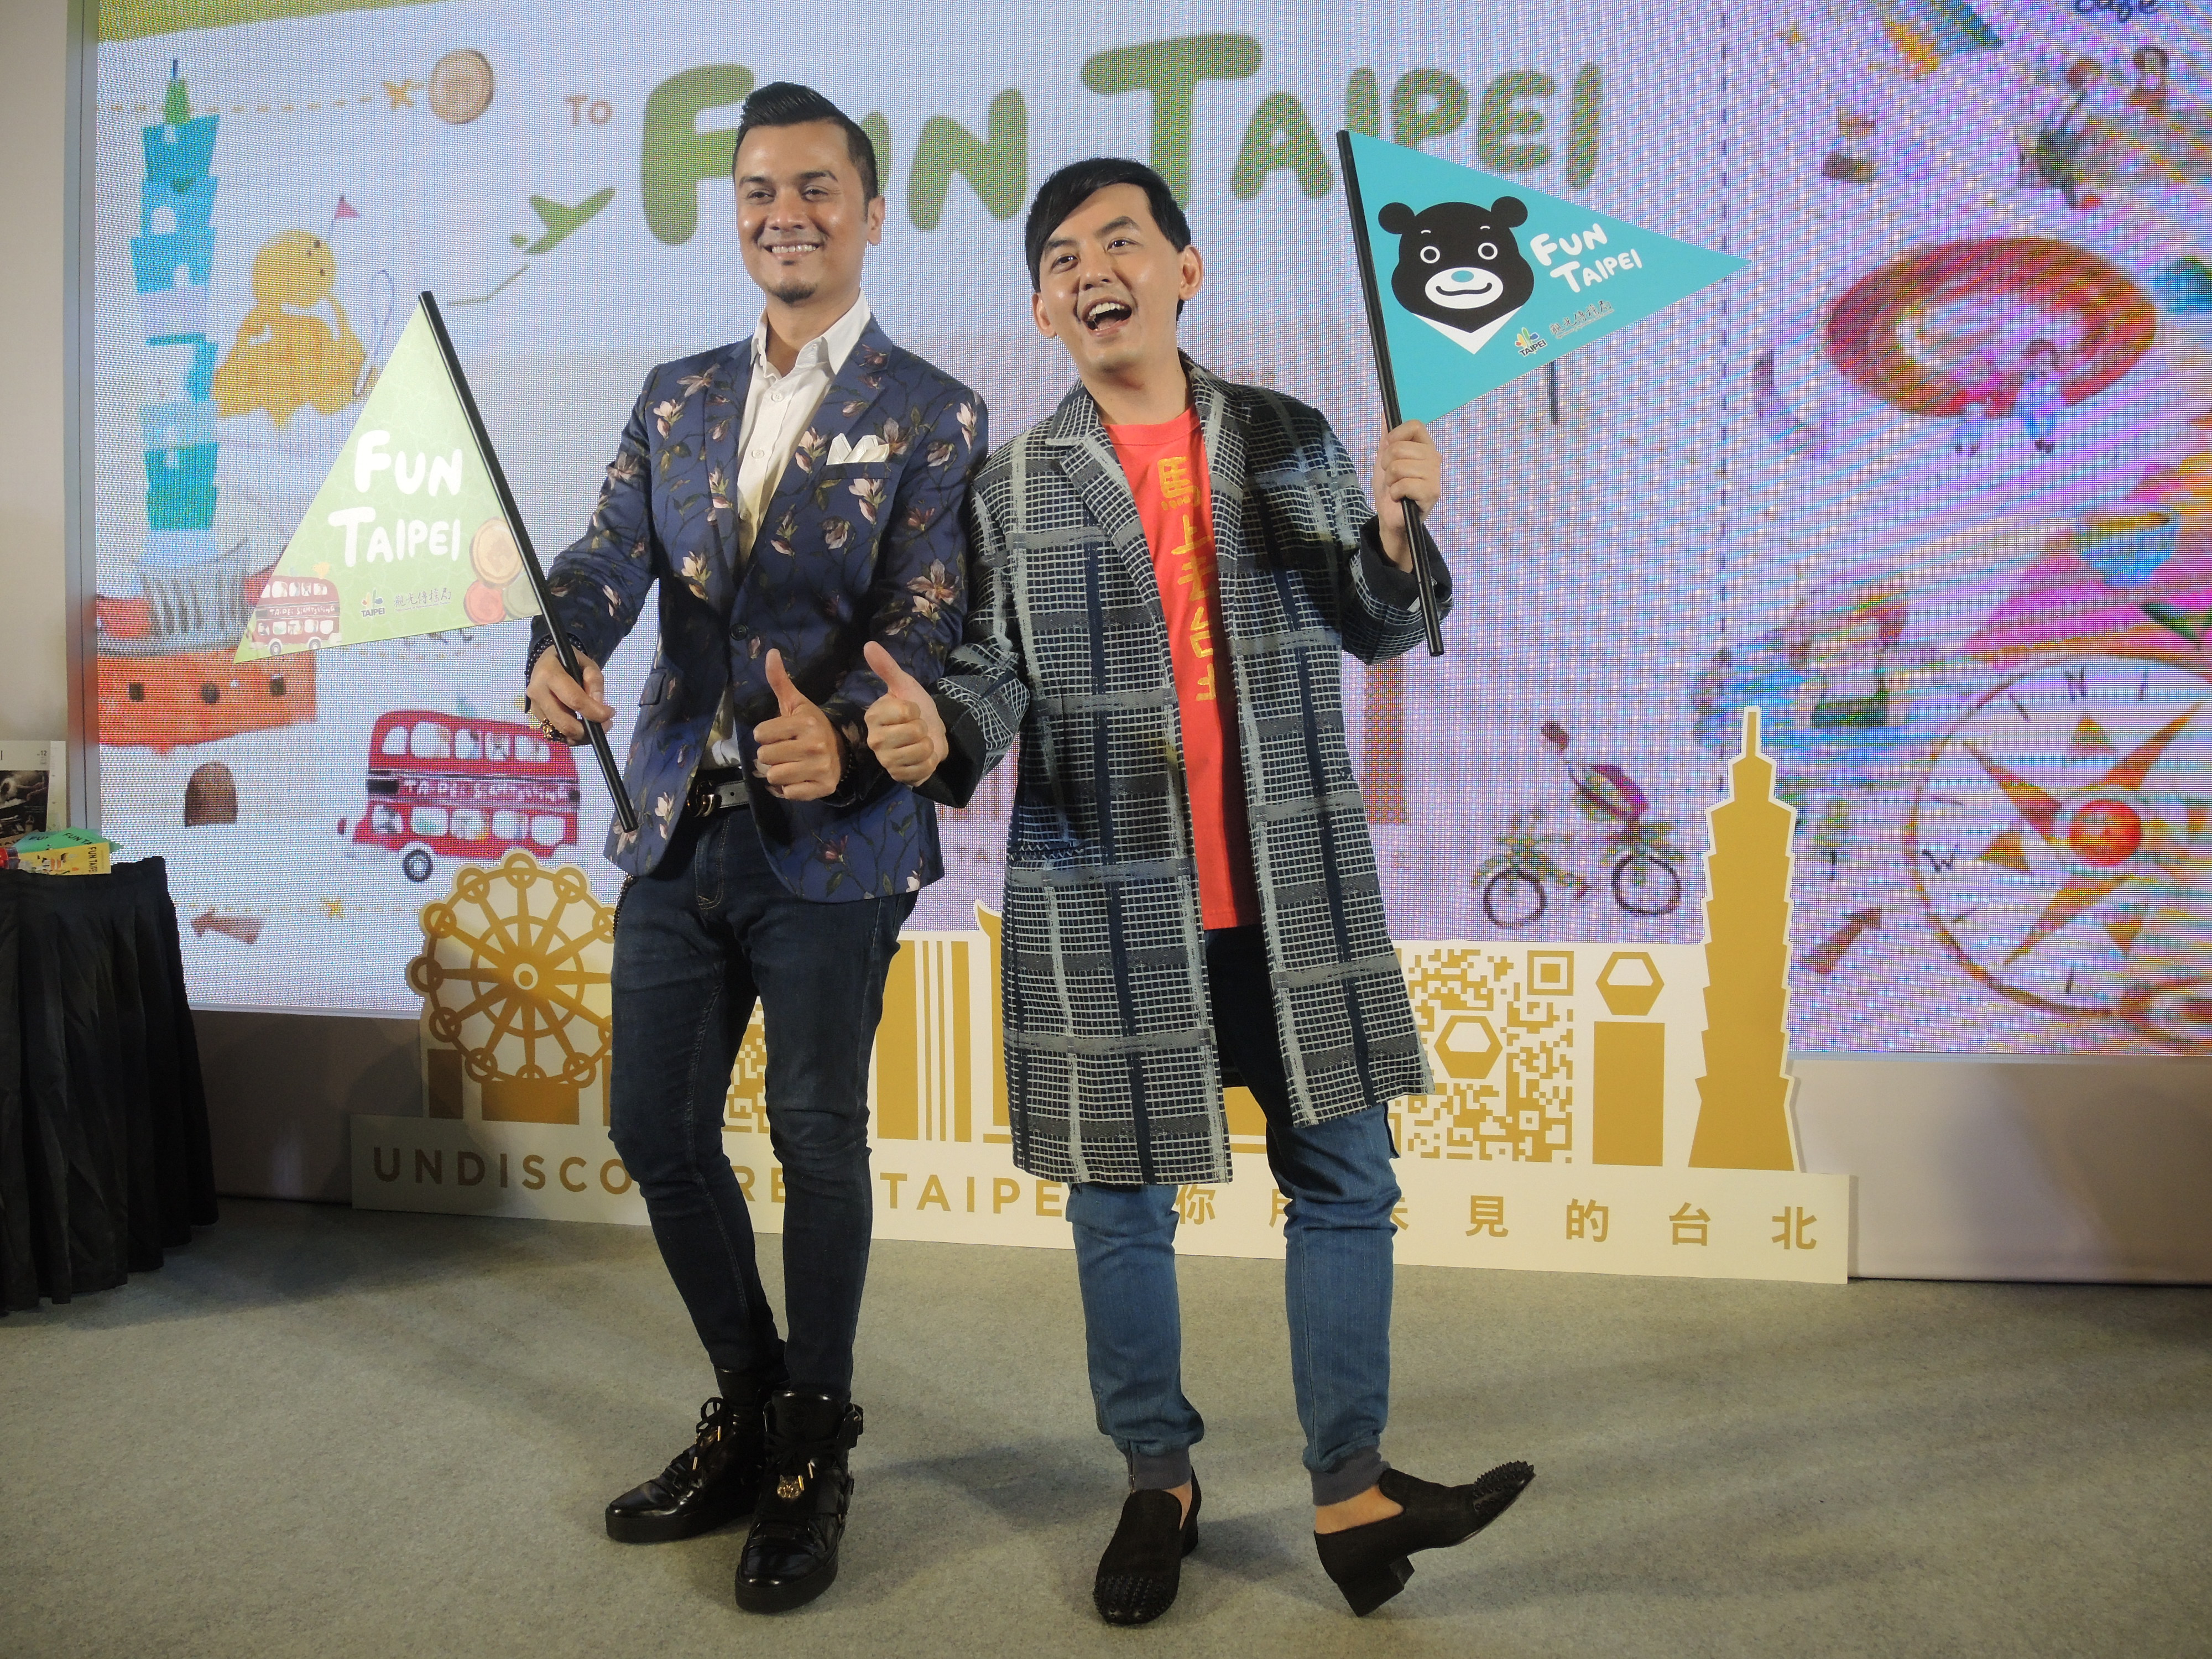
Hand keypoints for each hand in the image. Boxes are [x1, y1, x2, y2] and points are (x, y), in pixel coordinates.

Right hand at [526, 647, 611, 741]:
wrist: (546, 664)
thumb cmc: (569, 662)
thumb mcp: (586, 663)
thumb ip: (594, 681)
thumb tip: (599, 704)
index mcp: (549, 673)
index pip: (573, 699)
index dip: (594, 711)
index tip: (610, 713)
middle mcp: (537, 692)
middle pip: (565, 722)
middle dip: (589, 730)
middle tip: (607, 724)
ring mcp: (535, 707)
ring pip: (560, 732)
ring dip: (583, 736)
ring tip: (599, 726)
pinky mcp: (537, 717)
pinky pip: (557, 734)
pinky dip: (574, 736)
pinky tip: (585, 727)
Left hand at [752, 649, 844, 800]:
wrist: (841, 752)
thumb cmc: (812, 728)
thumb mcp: (797, 704)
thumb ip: (780, 681)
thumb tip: (770, 652)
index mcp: (806, 723)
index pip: (760, 734)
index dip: (766, 734)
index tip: (780, 734)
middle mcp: (813, 746)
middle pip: (764, 757)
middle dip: (771, 754)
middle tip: (786, 750)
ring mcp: (819, 769)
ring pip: (773, 776)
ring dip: (778, 772)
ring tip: (792, 764)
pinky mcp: (821, 788)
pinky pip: (787, 793)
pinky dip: (790, 788)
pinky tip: (800, 778)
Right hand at [862, 641, 947, 785]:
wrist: (931, 731)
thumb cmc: (915, 707)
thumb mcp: (904, 685)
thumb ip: (887, 667)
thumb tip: (869, 644)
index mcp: (873, 716)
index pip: (906, 712)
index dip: (915, 709)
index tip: (910, 710)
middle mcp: (875, 740)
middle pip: (915, 732)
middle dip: (924, 728)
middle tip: (916, 728)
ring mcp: (886, 761)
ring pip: (921, 751)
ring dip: (928, 745)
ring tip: (920, 742)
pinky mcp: (900, 776)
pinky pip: (923, 770)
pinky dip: (929, 762)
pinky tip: (921, 757)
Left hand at [1371, 419, 1442, 571]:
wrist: (1390, 516)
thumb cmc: (1390, 488)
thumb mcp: (1384, 460)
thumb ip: (1387, 437)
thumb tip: (1385, 413)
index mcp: (1425, 447)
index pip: (1415, 426)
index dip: (1397, 434)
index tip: (1387, 447)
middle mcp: (1433, 458)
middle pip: (1401, 448)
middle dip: (1387, 464)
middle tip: (1391, 477)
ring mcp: (1434, 476)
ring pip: (1400, 466)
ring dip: (1390, 480)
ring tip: (1396, 488)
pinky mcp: (1431, 493)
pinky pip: (1404, 484)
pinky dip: (1395, 493)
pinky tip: (1400, 498)